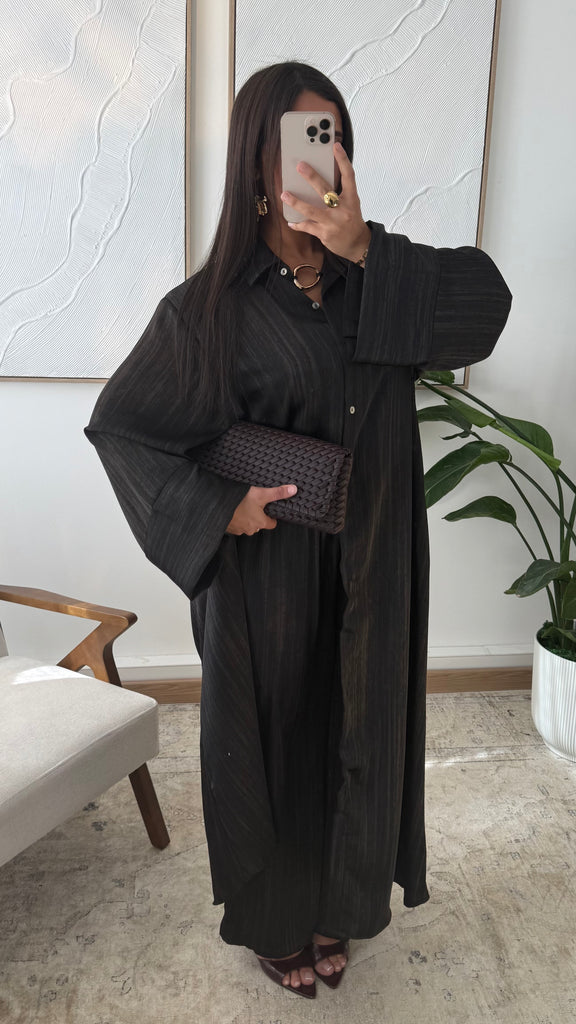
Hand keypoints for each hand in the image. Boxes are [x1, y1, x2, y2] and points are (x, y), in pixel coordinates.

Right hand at [225, 483, 297, 535]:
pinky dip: (236, 518)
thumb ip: (277, 493)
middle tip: (255, 504)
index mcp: (260, 522)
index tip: (270, 510)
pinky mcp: (228, 528)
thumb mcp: (261, 494)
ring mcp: (238, 529)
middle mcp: (250, 529)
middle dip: (258, 515)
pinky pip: (235, 524)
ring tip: (244, 505)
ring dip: (246, 517)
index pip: (271, 524)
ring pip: (247, 524)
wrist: (217, 505)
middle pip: (259, 524)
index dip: (272, 517)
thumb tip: (293, 490)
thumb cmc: (239, 501)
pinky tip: (234, 509)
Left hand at [281, 142, 370, 263]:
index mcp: (352, 199)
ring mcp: (333, 223)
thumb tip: (318, 179)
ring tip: (284, 194)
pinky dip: (298, 224)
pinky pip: (307, 227)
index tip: (335, 146)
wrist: (358, 245)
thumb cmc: (352, 220)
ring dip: (296, 202)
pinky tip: (290, 221)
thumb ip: (339, 192)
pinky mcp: (324, 234)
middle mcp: (343, 210)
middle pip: (325, 191)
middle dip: (312, 177)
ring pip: (311, 210)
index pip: (348, 176)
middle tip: (300, 166)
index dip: (342, 160)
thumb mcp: (351, 204)